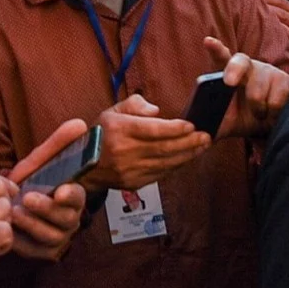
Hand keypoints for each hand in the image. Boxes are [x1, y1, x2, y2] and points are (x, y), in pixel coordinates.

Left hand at [6, 120, 89, 260]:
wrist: (4, 203)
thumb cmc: (28, 182)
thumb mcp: (39, 162)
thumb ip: (58, 143)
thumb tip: (80, 123)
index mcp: (73, 197)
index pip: (79, 197)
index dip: (71, 195)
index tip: (60, 189)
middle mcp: (69, 219)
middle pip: (66, 219)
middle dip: (47, 209)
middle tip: (27, 198)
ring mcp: (57, 237)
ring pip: (51, 236)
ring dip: (33, 225)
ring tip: (13, 213)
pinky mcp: (41, 252)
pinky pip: (34, 251)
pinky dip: (21, 242)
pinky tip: (8, 231)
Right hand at [83, 94, 209, 191]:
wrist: (82, 165)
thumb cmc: (101, 134)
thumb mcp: (112, 111)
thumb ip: (135, 105)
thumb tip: (157, 111)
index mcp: (119, 130)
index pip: (152, 130)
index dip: (174, 128)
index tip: (191, 125)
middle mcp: (124, 151)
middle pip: (163, 148)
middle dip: (189, 143)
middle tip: (206, 136)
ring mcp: (129, 169)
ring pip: (165, 163)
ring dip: (187, 155)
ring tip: (202, 146)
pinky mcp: (133, 182)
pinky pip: (160, 174)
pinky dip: (176, 166)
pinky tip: (186, 158)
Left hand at [202, 37, 288, 138]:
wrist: (268, 128)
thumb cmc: (241, 119)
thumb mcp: (225, 123)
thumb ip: (210, 125)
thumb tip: (196, 132)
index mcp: (227, 72)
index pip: (220, 56)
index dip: (215, 48)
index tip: (208, 42)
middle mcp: (247, 67)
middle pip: (240, 61)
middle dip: (233, 70)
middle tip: (228, 83)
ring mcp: (266, 71)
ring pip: (257, 89)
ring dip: (256, 108)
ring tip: (258, 114)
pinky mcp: (284, 80)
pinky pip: (277, 99)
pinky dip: (272, 112)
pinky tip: (273, 113)